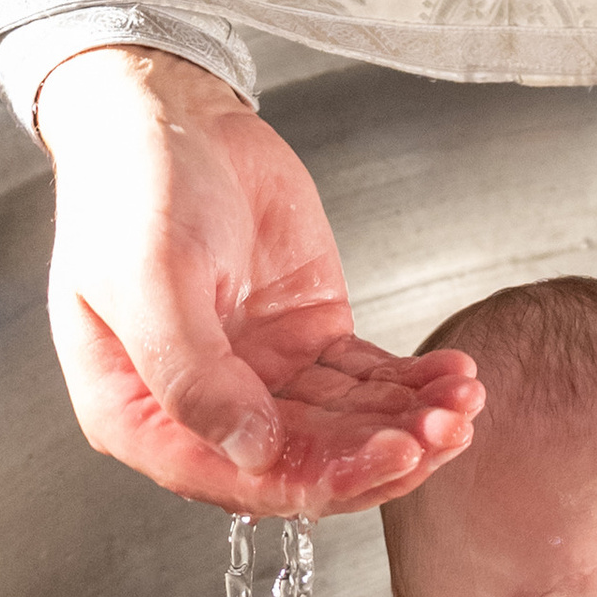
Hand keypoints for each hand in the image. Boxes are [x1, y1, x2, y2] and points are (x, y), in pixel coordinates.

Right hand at [36, 47, 481, 514]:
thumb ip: (191, 373)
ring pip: (347, 427)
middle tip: (446, 431)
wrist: (171, 116)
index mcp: (138, 415)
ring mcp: (263, 376)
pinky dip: (414, 386)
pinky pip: (368, 382)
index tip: (390, 456)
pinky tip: (455, 377)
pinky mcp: (308, 339)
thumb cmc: (133, 191)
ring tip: (463, 400)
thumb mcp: (149, 279)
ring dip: (410, 423)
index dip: (320, 480)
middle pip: (305, 462)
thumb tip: (251, 453)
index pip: (237, 480)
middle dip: (382, 454)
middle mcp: (205, 409)